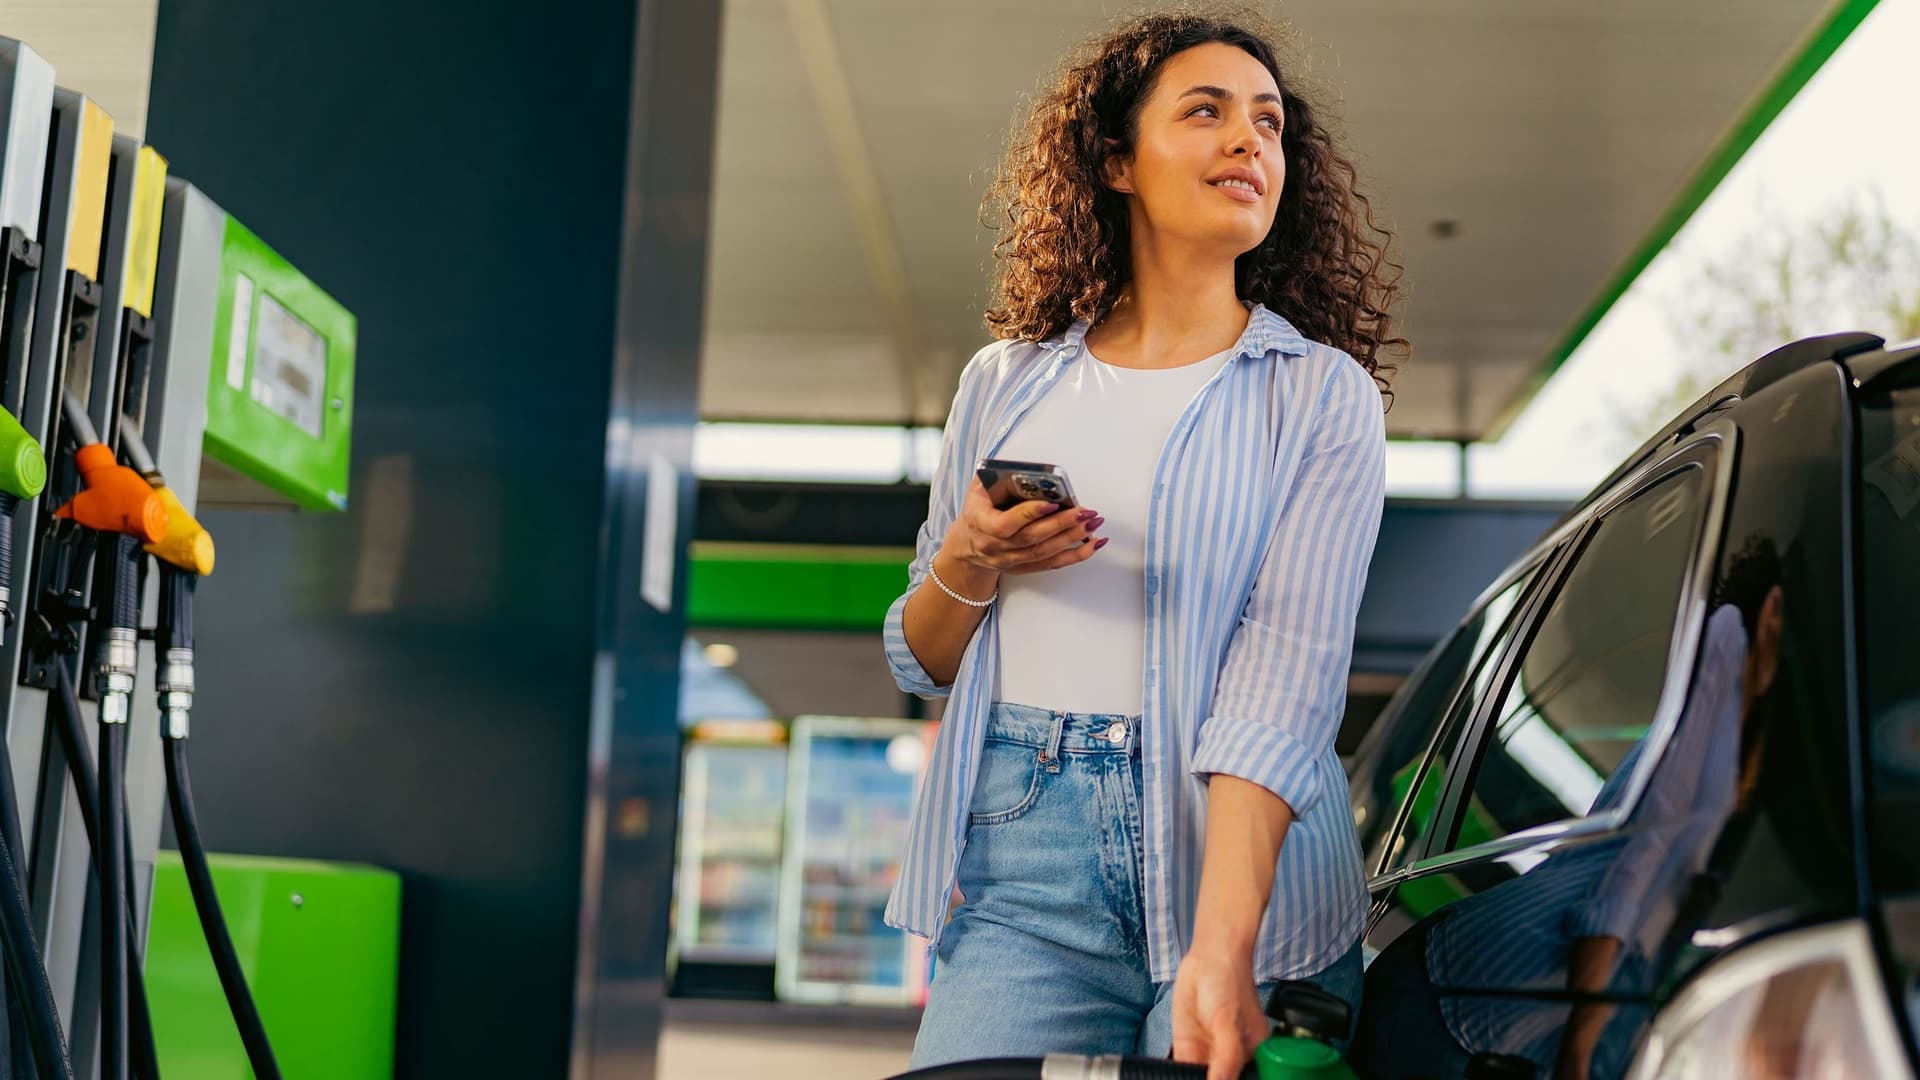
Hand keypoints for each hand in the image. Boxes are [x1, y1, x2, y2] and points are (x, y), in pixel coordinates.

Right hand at [943, 478, 1105, 576]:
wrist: (967, 543)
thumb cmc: (978, 509)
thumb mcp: (979, 488)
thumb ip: (998, 476)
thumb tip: (1028, 469)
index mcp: (980, 523)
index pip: (1006, 524)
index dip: (1030, 514)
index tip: (1052, 503)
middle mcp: (994, 546)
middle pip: (1031, 539)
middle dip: (1061, 524)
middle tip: (1084, 512)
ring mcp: (1009, 560)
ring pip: (1044, 553)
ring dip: (1072, 538)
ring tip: (1092, 523)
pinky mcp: (1023, 567)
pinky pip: (1052, 565)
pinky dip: (1076, 555)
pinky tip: (1093, 544)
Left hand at [1171, 946, 1267, 1079]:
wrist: (1209, 957)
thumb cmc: (1228, 983)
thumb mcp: (1228, 1023)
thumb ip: (1227, 1058)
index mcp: (1251, 1056)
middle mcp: (1230, 1058)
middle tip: (1194, 1075)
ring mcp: (1208, 1053)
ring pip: (1197, 1077)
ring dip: (1189, 1079)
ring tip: (1188, 1066)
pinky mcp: (1188, 1046)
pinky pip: (1182, 1068)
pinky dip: (1177, 1074)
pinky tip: (1171, 1076)